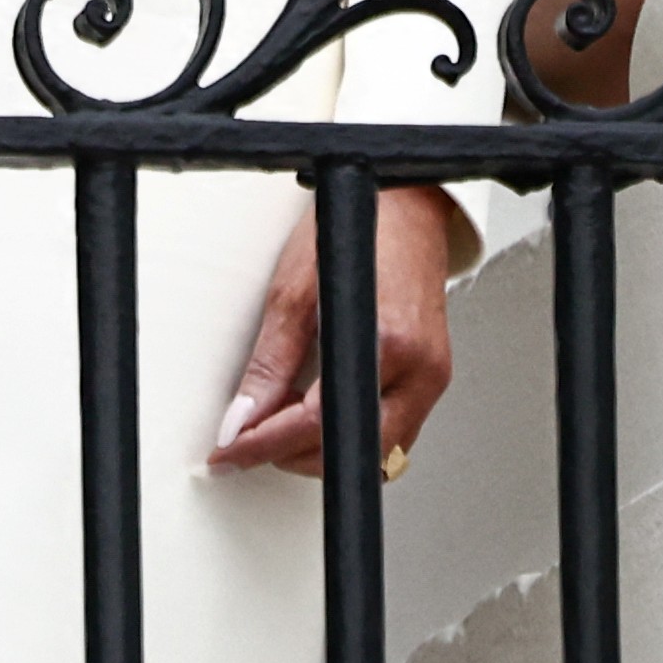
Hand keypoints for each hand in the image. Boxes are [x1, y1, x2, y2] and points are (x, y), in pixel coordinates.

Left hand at [213, 184, 464, 472]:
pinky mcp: (433, 379)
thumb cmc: (356, 233)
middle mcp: (422, 370)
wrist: (404, 208)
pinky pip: (391, 431)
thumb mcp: (294, 293)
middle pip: (352, 450)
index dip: (265, 445)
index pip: (320, 423)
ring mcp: (433, 378)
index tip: (229, 452)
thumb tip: (241, 416)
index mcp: (389, 344)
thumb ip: (270, 364)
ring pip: (375, 450)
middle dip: (291, 454)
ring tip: (276, 422)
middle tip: (244, 439)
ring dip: (321, 448)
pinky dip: (348, 431)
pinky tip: (315, 413)